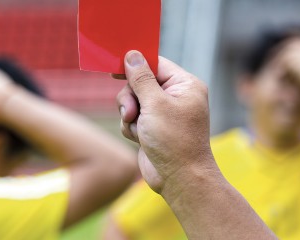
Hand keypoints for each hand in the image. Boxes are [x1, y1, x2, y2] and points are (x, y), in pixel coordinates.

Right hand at [116, 51, 213, 192]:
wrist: (178, 178)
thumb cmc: (173, 140)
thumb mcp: (155, 104)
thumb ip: (141, 78)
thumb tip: (132, 55)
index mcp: (185, 85)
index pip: (156, 64)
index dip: (135, 65)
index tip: (114, 69)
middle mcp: (176, 96)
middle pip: (140, 82)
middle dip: (131, 98)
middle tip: (131, 112)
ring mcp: (164, 113)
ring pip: (133, 101)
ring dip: (130, 115)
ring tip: (138, 129)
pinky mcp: (153, 128)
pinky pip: (132, 118)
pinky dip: (132, 128)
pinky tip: (140, 139)